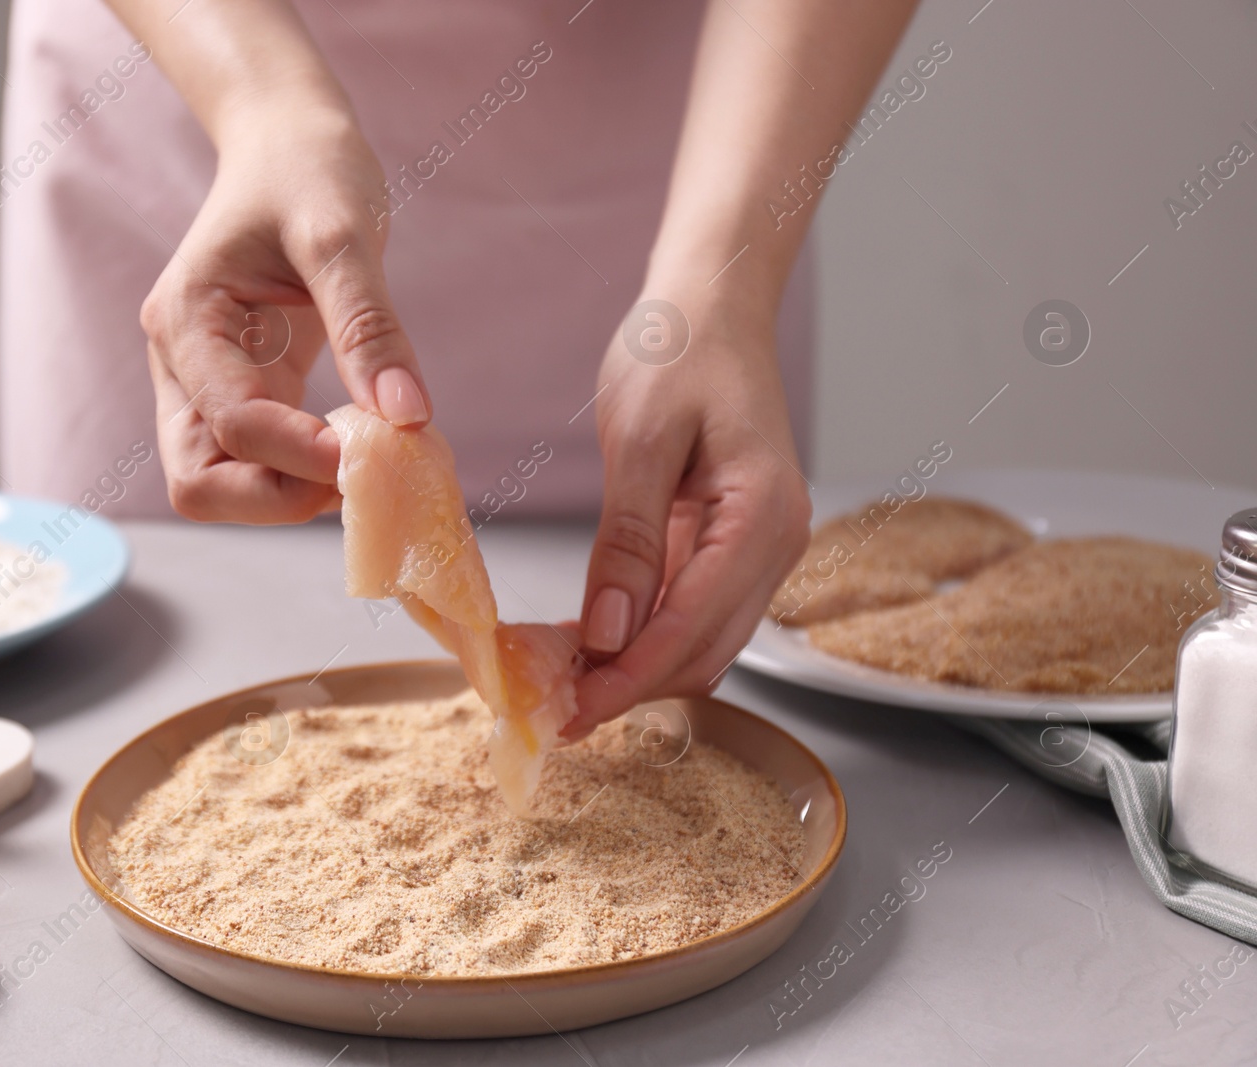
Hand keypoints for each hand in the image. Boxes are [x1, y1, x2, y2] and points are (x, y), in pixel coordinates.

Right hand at [139, 107, 431, 523]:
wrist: (286, 139)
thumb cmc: (307, 167)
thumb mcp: (344, 233)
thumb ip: (370, 326)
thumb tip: (406, 416)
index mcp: (187, 320)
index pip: (233, 424)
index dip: (304, 454)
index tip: (377, 451)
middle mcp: (181, 363)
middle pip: (198, 481)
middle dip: (278, 498)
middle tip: (359, 477)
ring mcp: (203, 383)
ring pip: (220, 484)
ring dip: (289, 494)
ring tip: (365, 463)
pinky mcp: (240, 390)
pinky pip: (256, 460)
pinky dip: (304, 473)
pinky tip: (362, 448)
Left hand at [563, 291, 811, 737]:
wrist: (713, 304)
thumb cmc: (678, 350)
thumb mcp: (640, 439)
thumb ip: (629, 541)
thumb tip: (608, 632)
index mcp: (761, 517)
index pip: (691, 629)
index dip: (626, 680)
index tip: (567, 715)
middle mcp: (777, 544)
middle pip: (704, 652)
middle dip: (629, 688)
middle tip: (550, 710)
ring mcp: (761, 548)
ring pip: (702, 642)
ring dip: (636, 669)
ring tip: (561, 682)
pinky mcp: (734, 544)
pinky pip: (693, 609)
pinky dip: (643, 635)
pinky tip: (589, 641)